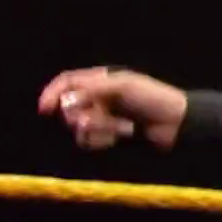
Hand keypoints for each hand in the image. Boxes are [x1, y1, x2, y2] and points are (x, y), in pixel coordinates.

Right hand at [38, 67, 188, 150]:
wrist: (177, 123)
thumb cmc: (155, 98)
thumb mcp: (124, 87)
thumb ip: (93, 90)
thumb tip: (66, 101)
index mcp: (101, 80)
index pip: (67, 82)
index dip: (52, 93)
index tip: (45, 109)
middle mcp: (98, 98)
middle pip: (68, 108)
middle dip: (81, 116)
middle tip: (100, 118)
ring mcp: (103, 118)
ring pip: (78, 127)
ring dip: (96, 129)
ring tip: (119, 129)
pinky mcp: (108, 136)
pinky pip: (89, 141)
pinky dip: (101, 140)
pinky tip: (119, 137)